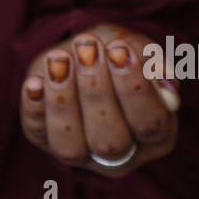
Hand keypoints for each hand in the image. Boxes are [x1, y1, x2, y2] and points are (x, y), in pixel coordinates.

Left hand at [20, 23, 178, 177]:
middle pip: (111, 141)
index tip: (119, 50)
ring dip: (64, 100)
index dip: (134, 89)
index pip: (150, 122)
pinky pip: (36, 133)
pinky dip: (34, 106)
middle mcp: (121, 154)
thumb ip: (150, 58)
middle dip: (98, 92)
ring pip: (70, 146)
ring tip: (59, 59)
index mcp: (156, 135)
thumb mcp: (135, 45)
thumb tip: (163, 78)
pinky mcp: (44, 140)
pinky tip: (35, 81)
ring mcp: (81, 154)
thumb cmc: (115, 51)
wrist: (78, 52)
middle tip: (88, 50)